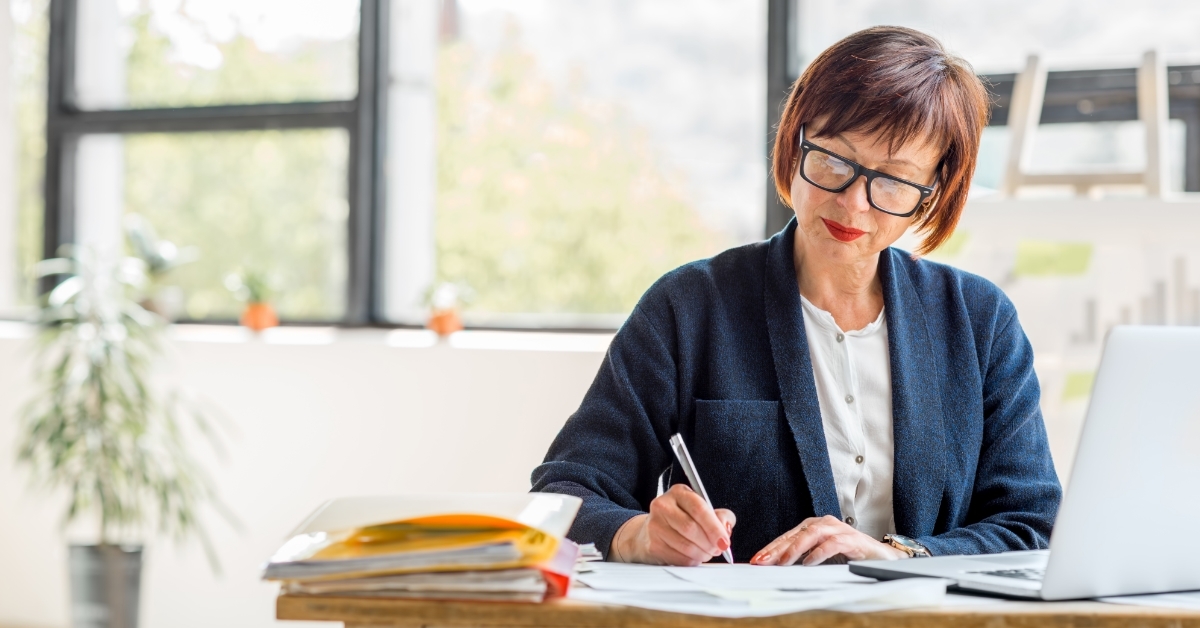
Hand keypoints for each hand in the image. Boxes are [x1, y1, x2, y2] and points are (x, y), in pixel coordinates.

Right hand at [610, 484, 735, 565]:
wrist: (652, 532)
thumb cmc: (683, 520)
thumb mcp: (704, 512)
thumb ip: (721, 517)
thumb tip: (725, 528)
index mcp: (679, 492)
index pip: (699, 509)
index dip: (714, 528)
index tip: (724, 541)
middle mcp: (663, 505)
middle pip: (691, 528)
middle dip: (709, 543)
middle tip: (717, 549)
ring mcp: (654, 525)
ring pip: (685, 545)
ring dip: (702, 554)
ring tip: (706, 553)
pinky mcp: (652, 545)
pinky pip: (678, 558)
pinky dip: (691, 561)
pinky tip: (694, 557)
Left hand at [750, 515, 907, 565]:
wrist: (881, 556)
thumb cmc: (849, 555)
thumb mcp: (821, 556)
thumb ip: (803, 557)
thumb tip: (778, 567)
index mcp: (813, 526)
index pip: (787, 536)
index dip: (770, 548)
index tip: (756, 560)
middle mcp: (823, 523)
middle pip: (795, 534)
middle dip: (776, 549)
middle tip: (762, 561)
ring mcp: (838, 529)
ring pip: (811, 535)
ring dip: (795, 549)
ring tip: (783, 562)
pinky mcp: (851, 539)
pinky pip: (832, 544)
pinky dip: (819, 552)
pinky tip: (809, 562)